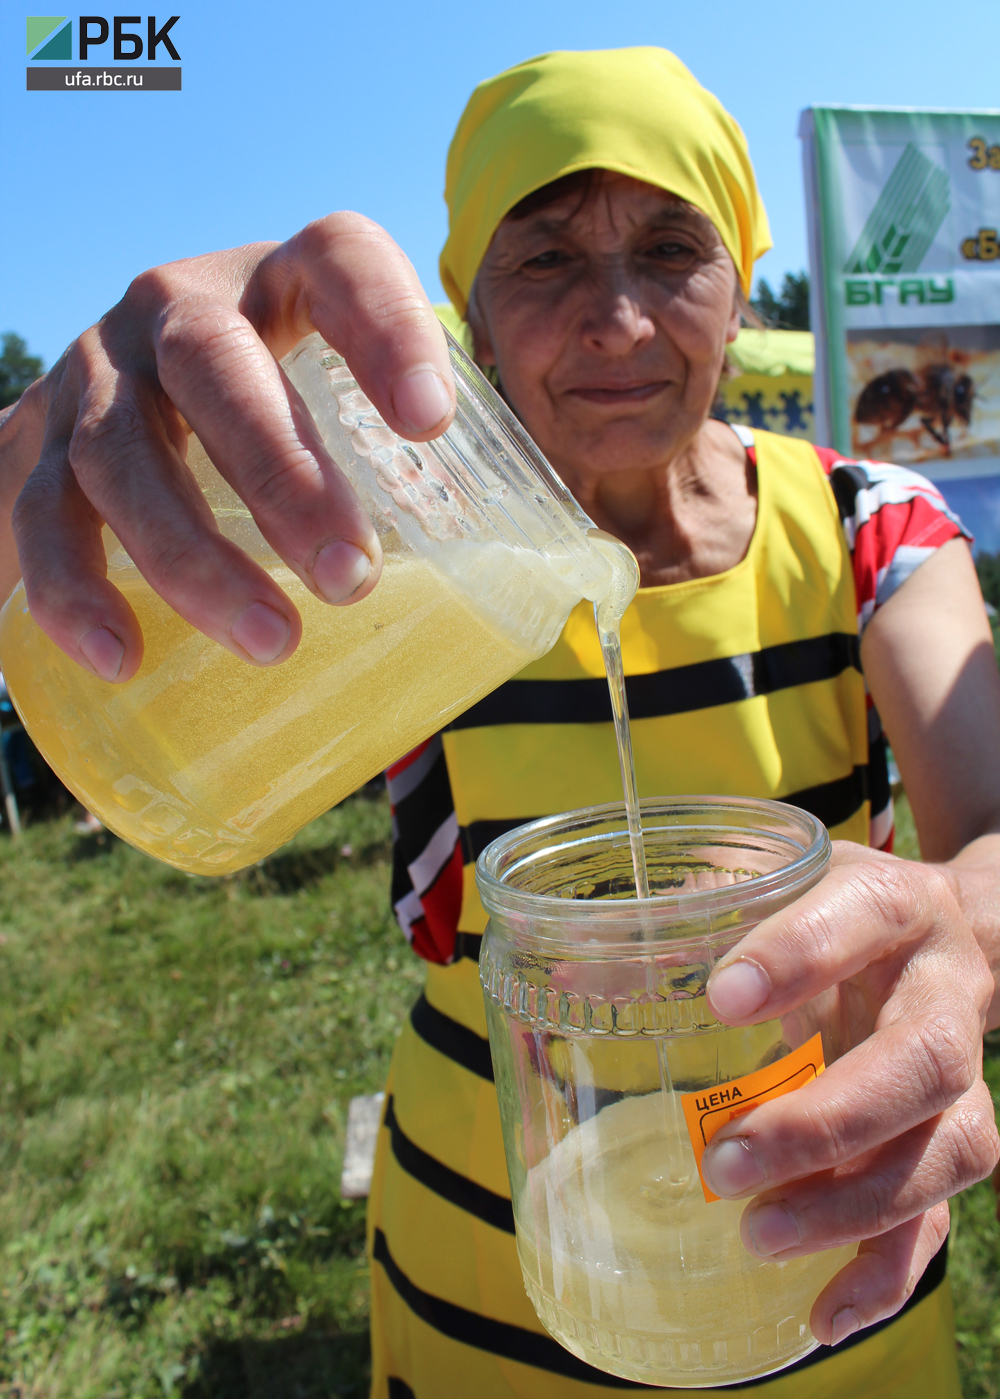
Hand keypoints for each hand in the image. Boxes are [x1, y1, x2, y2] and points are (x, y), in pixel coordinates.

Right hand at [0, 214, 454, 680]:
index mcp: (279, 282)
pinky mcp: (37, 443)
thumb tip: (549, 577)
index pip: (338, 260)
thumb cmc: (269, 421)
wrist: (110, 415)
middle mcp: (178, 307)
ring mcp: (98, 371)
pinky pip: (44, 515)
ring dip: (192, 555)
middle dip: (282, 475)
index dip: (386, 327)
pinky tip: (121, 656)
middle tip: (349, 576)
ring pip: (124, 451)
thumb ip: (415, 463)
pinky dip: (77, 591)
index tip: (430, 424)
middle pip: (216, 366)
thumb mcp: (336, 405)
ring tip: (271, 639)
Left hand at [702, 841, 998, 1346]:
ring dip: (853, 1207)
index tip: (721, 996)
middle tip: (725, 1161)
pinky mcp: (950, 1139)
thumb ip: (689, 916)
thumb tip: (570, 966)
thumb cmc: (831, 910)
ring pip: (947, 1150)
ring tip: (758, 1235)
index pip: (860, 918)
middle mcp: (941, 992)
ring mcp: (960, 1076)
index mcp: (891, 906)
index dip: (797, 957)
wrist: (944, 936)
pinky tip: (822, 1313)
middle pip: (918, 1063)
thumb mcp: (774, 883)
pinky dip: (886, 1272)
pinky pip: (941, 1216)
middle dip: (825, 1123)